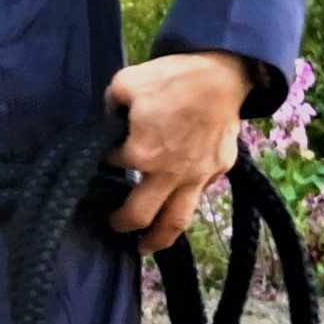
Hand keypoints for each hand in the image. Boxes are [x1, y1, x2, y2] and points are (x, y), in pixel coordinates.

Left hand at [103, 50, 254, 254]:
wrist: (222, 76)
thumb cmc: (172, 78)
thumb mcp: (125, 83)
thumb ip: (111, 106)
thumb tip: (111, 117)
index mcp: (142, 154)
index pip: (112, 165)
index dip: (102, 160)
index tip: (101, 157)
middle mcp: (169, 174)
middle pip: (140, 214)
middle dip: (122, 224)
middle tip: (114, 227)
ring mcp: (198, 176)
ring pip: (177, 220)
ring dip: (159, 238)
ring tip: (146, 247)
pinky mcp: (219, 170)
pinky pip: (200, 194)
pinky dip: (186, 203)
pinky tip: (177, 203)